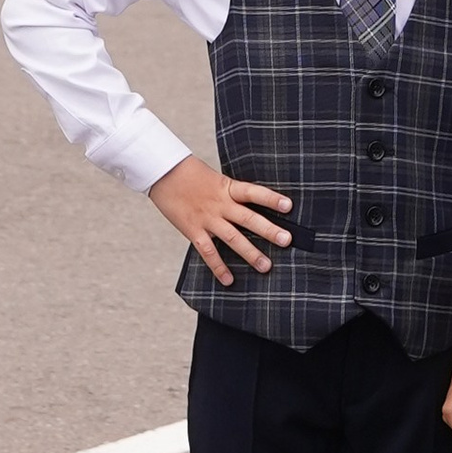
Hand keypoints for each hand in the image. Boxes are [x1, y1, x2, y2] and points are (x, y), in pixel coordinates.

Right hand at [151, 154, 291, 286]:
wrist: (162, 172)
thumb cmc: (189, 174)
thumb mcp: (215, 178)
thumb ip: (231, 193)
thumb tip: (251, 204)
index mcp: (226, 187)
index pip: (253, 192)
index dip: (271, 199)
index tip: (289, 206)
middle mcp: (219, 203)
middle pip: (248, 218)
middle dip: (269, 230)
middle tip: (287, 240)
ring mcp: (206, 218)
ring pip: (232, 238)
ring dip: (250, 253)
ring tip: (266, 266)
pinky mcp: (193, 230)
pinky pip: (208, 252)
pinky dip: (219, 267)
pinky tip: (229, 280)